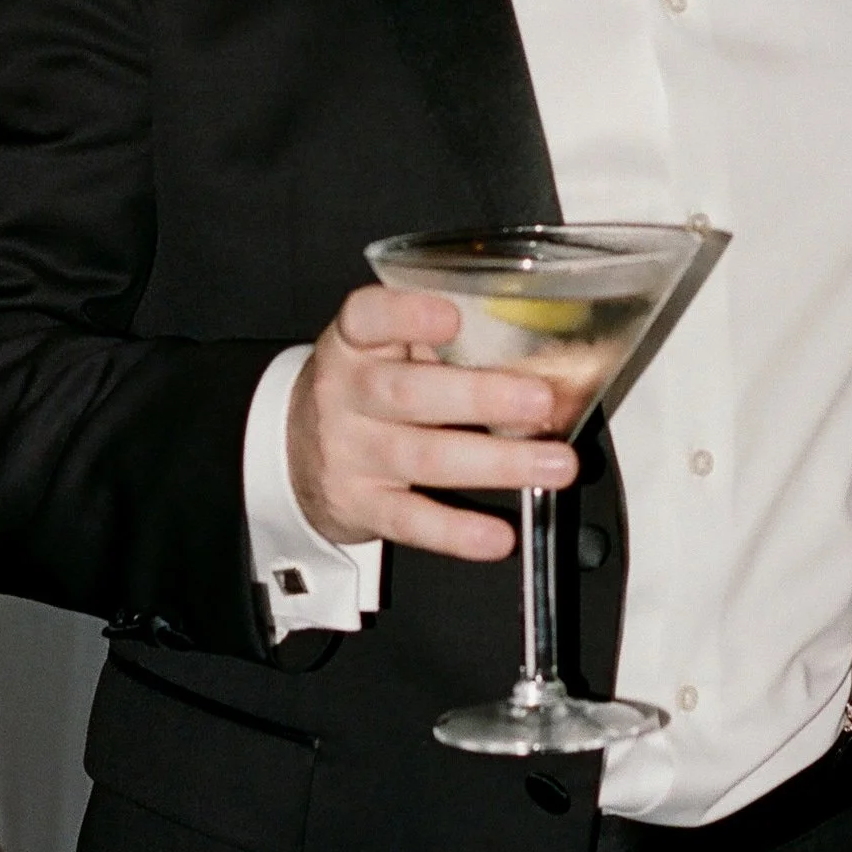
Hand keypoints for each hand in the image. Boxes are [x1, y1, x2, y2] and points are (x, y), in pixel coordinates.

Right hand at [285, 286, 578, 561]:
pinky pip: (410, 521)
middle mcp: (346, 394)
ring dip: (497, 463)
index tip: (451, 317)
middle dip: (480, 398)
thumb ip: (442, 344)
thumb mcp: (384, 350)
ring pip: (423, 458)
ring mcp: (350, 453)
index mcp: (355, 342)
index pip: (366, 318)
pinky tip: (498, 536)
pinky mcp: (359, 506)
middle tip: (541, 401)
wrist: (295, 452)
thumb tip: (540, 354)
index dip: (406, 315)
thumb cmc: (364, 389)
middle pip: (409, 393)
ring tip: (556, 464)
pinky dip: (456, 532)